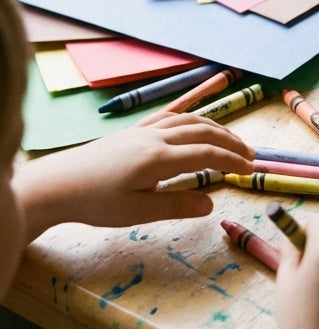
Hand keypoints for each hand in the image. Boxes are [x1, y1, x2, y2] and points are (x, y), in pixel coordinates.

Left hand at [15, 111, 254, 237]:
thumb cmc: (94, 202)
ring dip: (216, 128)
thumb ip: (175, 206)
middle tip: (250, 155)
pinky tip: (197, 124)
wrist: (56, 184)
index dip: (231, 160)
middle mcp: (155, 137)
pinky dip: (192, 118)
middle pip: (203, 131)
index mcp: (158, 158)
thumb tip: (211, 204)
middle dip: (231, 141)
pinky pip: (170, 116)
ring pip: (189, 120)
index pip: (206, 154)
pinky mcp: (134, 130)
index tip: (249, 169)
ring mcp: (144, 130)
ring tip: (232, 140)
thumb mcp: (135, 212)